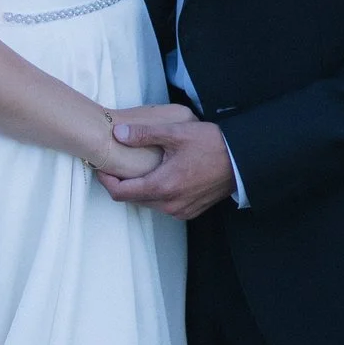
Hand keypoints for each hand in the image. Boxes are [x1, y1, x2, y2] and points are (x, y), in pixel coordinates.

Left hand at [97, 104, 237, 218]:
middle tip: (115, 165)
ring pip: (148, 203)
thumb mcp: (177, 133)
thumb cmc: (212, 145)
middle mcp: (169, 204)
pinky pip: (163, 206)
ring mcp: (180, 210)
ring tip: (135, 169)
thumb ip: (144, 134)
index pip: (121, 193)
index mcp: (162, 186)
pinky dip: (155, 193)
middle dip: (121, 183)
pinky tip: (158, 176)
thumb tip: (117, 133)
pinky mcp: (190, 211)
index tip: (101, 167)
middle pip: (132, 199)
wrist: (242, 161)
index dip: (106, 181)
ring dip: (139, 189)